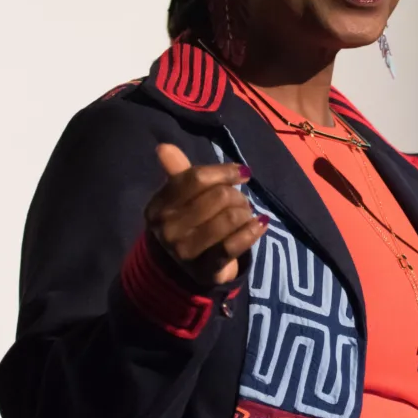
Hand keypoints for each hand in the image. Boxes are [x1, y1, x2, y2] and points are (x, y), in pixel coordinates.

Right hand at [143, 144, 266, 286]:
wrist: (183, 270)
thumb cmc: (186, 223)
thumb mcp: (179, 198)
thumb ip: (178, 172)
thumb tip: (164, 147)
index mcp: (158, 207)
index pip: (196, 179)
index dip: (224, 172)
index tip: (243, 173)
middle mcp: (167, 230)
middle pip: (218, 196)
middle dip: (236, 195)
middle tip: (240, 200)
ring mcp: (185, 252)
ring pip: (230, 218)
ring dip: (246, 212)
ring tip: (245, 214)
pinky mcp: (205, 270)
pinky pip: (235, 244)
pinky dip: (253, 231)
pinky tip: (260, 224)